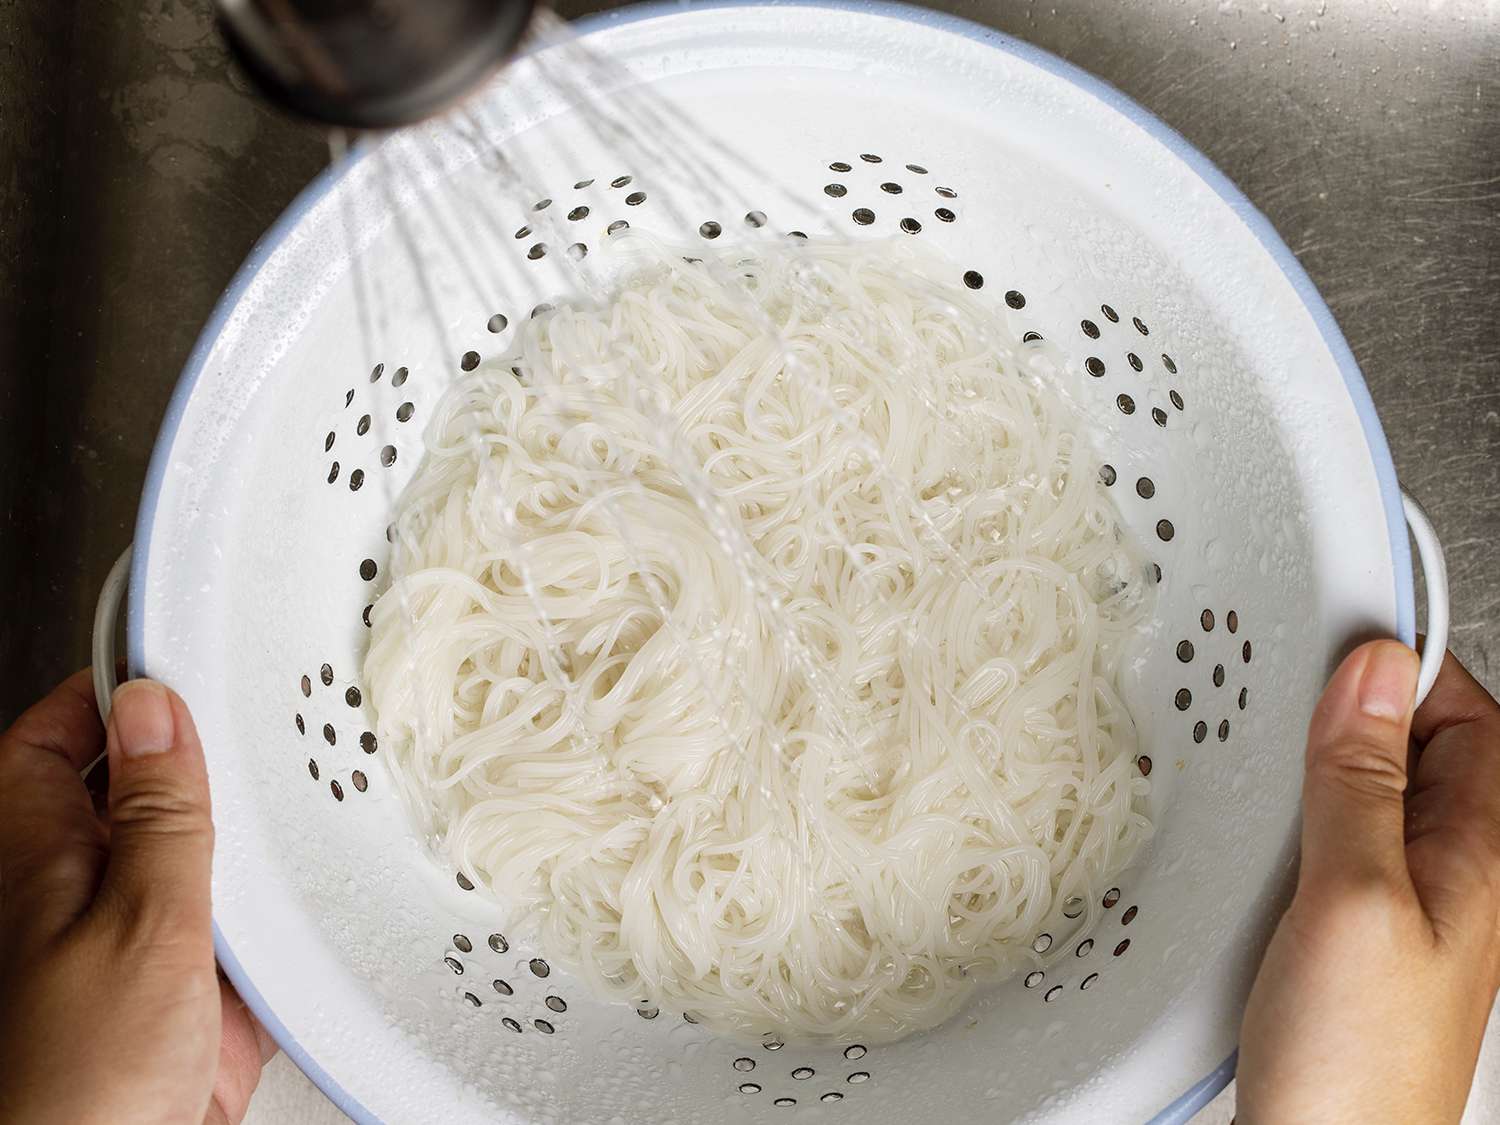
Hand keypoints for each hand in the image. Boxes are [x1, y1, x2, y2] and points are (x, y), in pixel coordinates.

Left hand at [0, 674, 275, 1123]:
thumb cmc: (74, 1090)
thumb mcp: (136, 923)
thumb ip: (156, 814)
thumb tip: (153, 707)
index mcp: (39, 861)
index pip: (54, 737)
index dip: (109, 692)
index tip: (180, 656)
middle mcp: (83, 896)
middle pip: (139, 793)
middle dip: (204, 765)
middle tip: (268, 726)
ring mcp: (141, 949)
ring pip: (202, 861)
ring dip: (251, 847)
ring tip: (313, 806)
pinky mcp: (195, 1002)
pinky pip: (245, 938)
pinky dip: (284, 924)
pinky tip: (326, 906)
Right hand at [1238, 642, 1499, 1122]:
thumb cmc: (1357, 1063)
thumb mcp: (1356, 898)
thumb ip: (1362, 783)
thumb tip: (1373, 675)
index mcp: (1482, 856)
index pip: (1467, 714)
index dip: (1407, 664)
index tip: (1333, 630)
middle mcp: (1450, 874)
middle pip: (1418, 745)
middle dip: (1355, 703)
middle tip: (1284, 679)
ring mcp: (1397, 902)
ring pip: (1367, 791)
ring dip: (1315, 760)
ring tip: (1263, 740)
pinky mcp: (1344, 928)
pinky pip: (1330, 839)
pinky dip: (1291, 811)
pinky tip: (1253, 817)